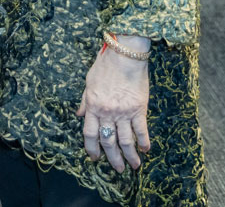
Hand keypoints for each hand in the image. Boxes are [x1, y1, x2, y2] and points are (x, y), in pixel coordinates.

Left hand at [77, 44, 151, 172]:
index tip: (94, 158)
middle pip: (108, 141)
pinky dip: (144, 142)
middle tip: (117, 169)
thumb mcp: (89, 81)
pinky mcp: (139, 109)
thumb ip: (85, 100)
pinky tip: (146, 150)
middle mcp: (107, 113)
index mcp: (93, 106)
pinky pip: (141, 130)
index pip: (90, 134)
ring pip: (125, 141)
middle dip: (112, 158)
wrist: (125, 54)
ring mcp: (123, 112)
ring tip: (134, 166)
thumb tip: (79, 114)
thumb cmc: (106, 64)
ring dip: (130, 156)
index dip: (91, 148)